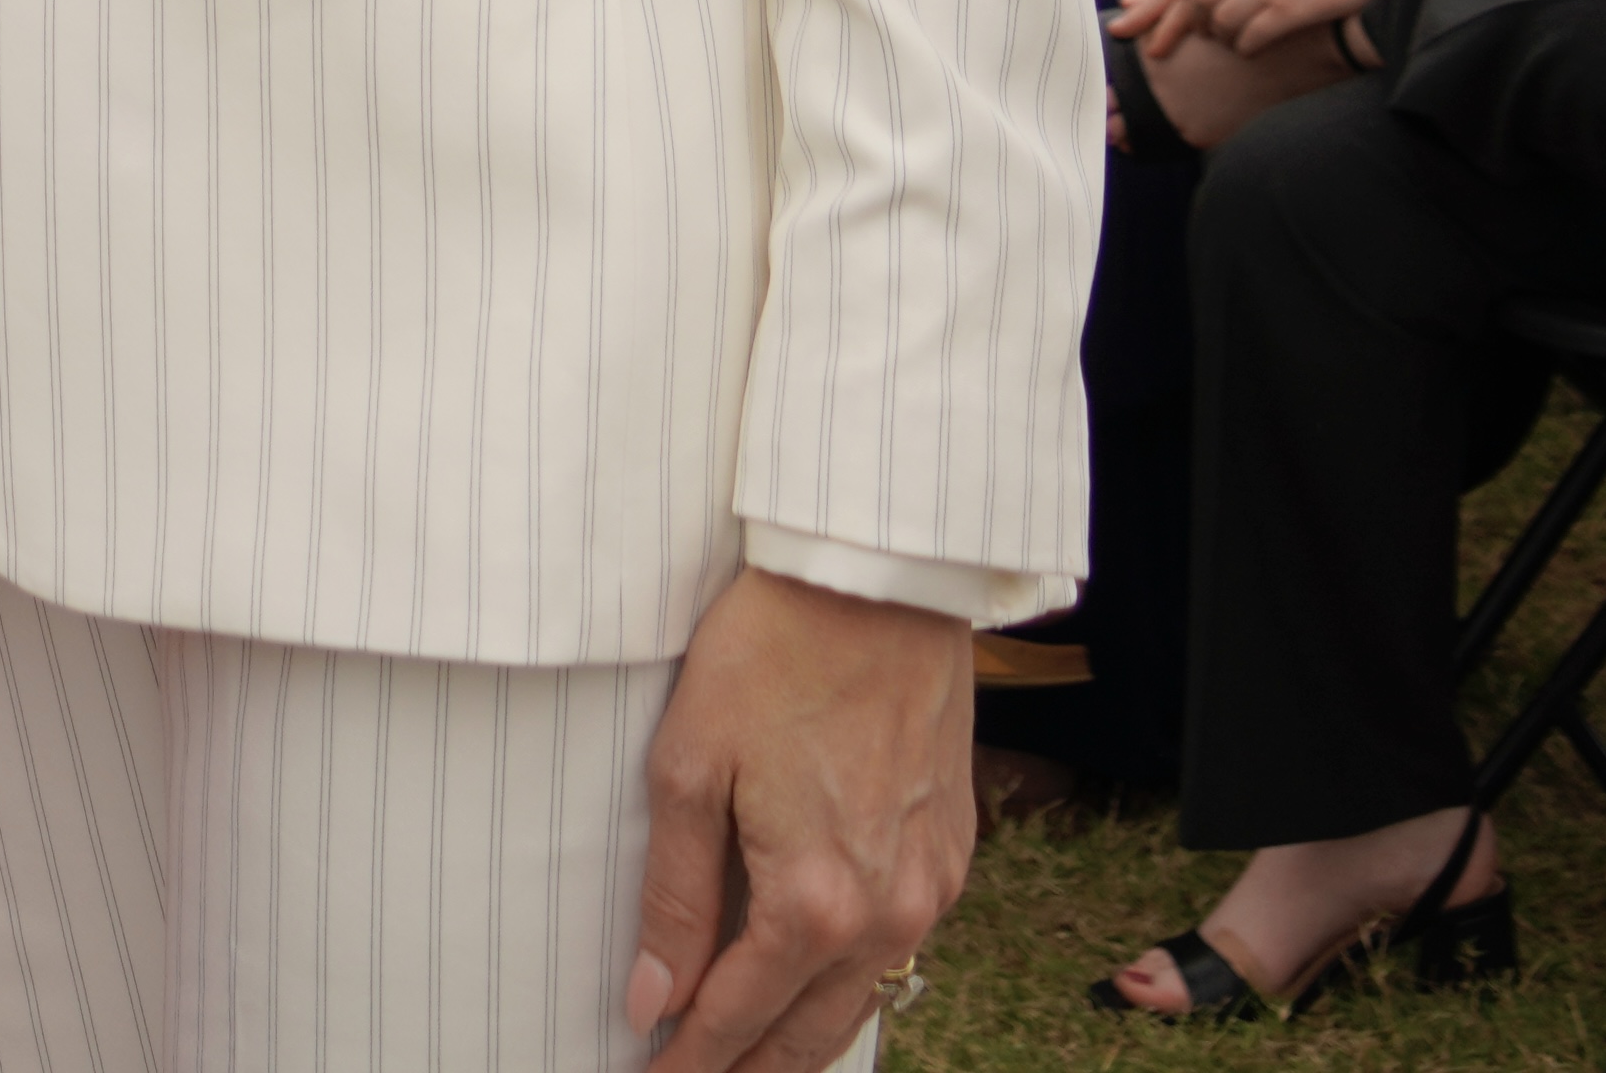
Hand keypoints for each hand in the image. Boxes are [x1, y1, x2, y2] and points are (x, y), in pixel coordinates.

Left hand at [626, 567, 968, 1071]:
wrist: (879, 582)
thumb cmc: (772, 654)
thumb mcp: (690, 767)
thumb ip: (674, 896)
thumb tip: (652, 998)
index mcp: (815, 901)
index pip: (739, 1018)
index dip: (690, 1062)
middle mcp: (887, 913)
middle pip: (808, 1035)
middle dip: (748, 1072)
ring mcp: (932, 890)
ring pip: (860, 1001)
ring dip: (800, 1041)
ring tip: (744, 1061)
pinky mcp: (953, 857)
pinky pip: (898, 951)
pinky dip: (848, 985)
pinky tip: (810, 987)